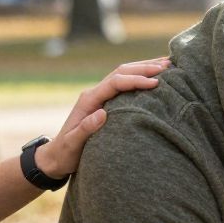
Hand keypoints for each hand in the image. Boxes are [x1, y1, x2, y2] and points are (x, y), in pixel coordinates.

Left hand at [35, 58, 169, 179]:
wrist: (55, 157)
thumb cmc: (65, 154)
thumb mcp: (73, 144)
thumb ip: (86, 129)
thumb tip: (102, 113)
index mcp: (89, 100)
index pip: (116, 82)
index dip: (136, 80)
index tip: (156, 83)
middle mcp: (94, 93)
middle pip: (121, 72)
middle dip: (144, 67)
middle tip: (168, 66)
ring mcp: (99, 96)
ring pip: (123, 74)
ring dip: (143, 68)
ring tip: (166, 65)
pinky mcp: (105, 102)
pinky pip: (124, 85)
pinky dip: (139, 77)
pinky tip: (153, 78)